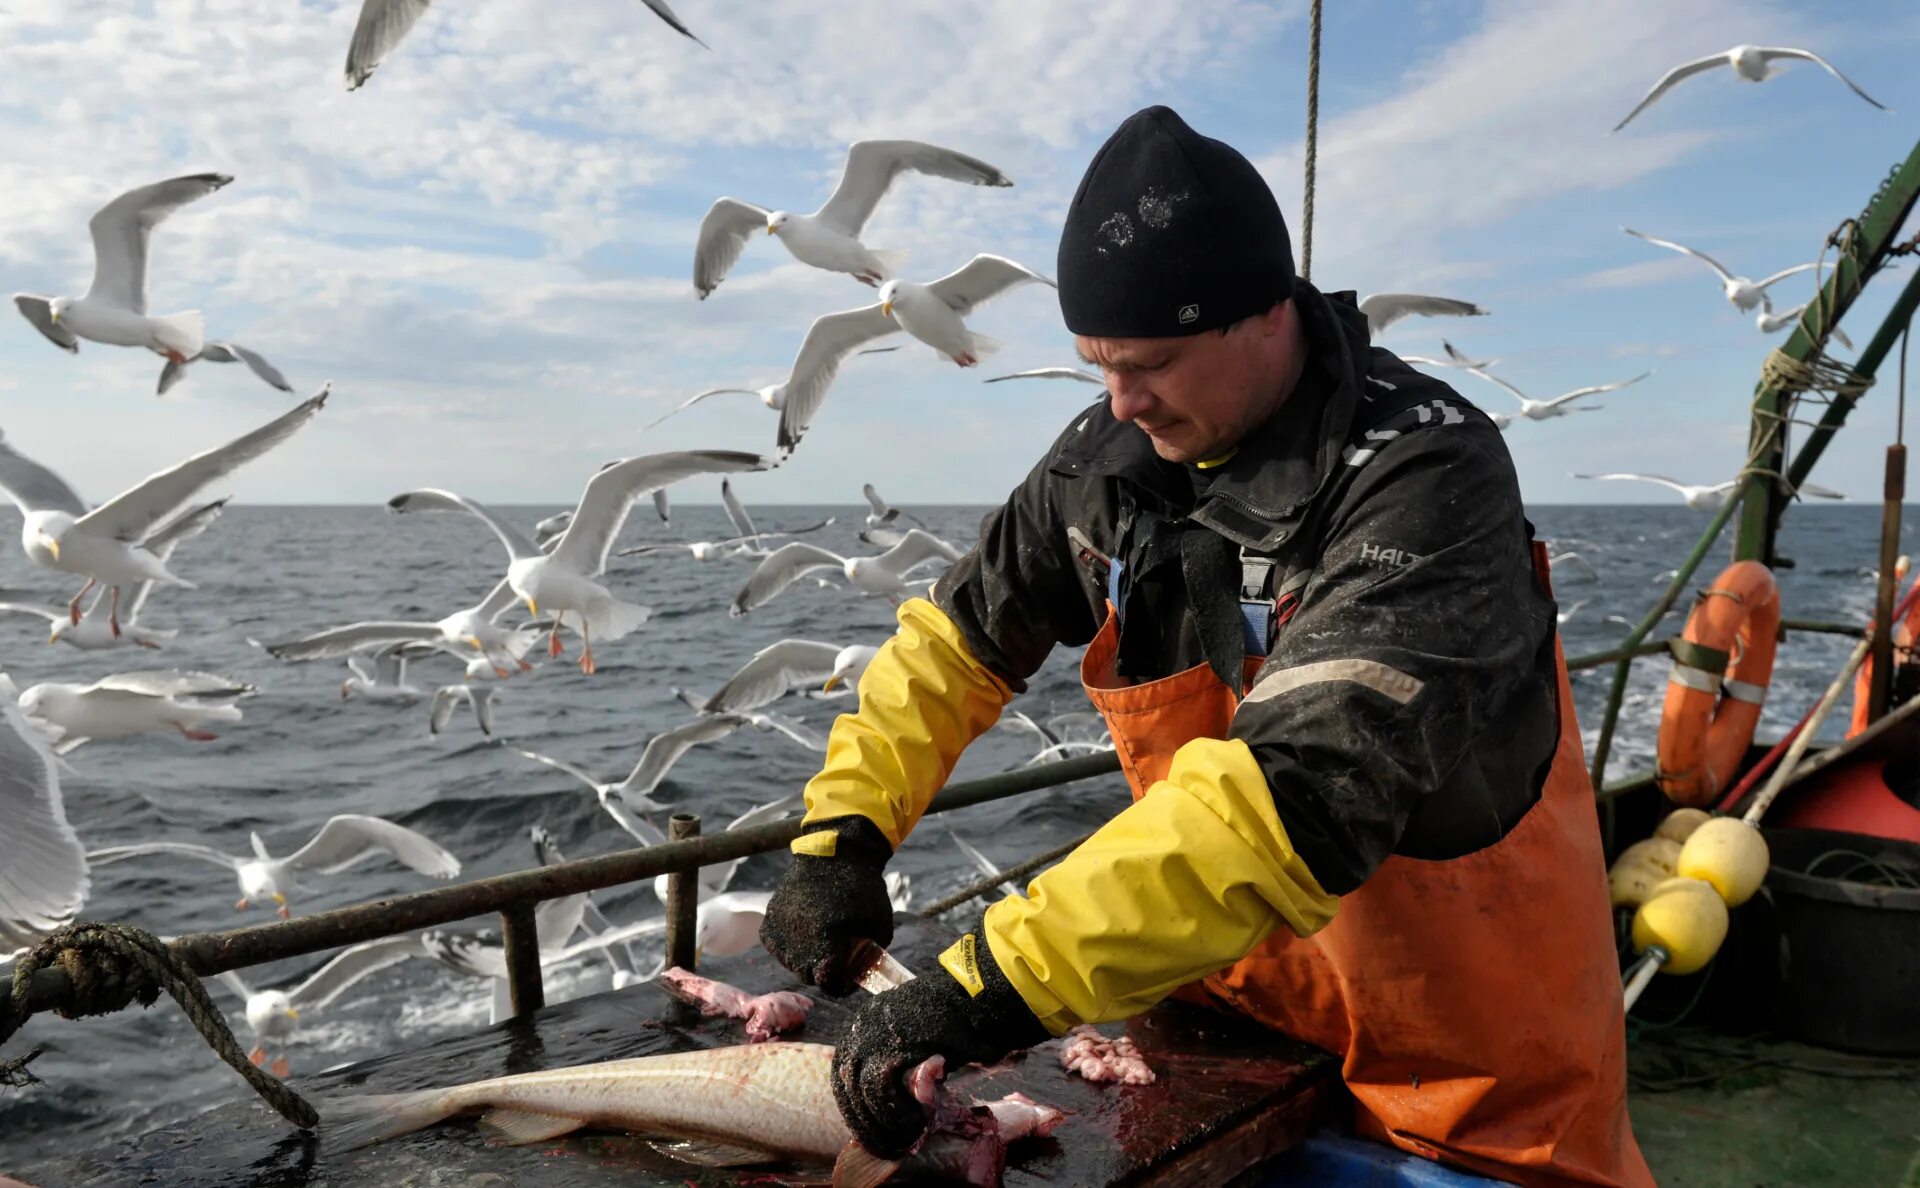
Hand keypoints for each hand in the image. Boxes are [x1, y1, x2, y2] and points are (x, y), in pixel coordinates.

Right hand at [759, 816, 896, 995]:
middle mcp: (798, 939)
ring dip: (806, 959)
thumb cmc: (863, 889)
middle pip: (808, 976)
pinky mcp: (770, 918)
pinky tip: (803, 932)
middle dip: (825, 971)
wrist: (836, 851)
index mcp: (827, 941)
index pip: (829, 984)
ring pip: (790, 963)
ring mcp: (781, 928)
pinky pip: (777, 947)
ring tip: (821, 939)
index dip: (842, 984)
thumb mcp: (879, 926)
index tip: (848, 975)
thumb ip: (870, 958)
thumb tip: (859, 978)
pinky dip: (789, 946)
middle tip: (837, 954)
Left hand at [832, 928, 1049, 1158]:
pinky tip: (918, 1121)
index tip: (873, 1136)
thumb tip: (889, 1110)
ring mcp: (874, 1033)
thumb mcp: (914, 1045)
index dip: (858, 1113)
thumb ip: (897, 1069)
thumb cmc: (954, 1024)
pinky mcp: (894, 1043)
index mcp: (862, 1026)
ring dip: (884, 1122)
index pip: (844, 1079)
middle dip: (867, 1124)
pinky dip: (897, 1112)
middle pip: (848, 1087)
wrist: (978, 1000)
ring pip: (863, 1092)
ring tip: (908, 1137)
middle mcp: (861, 1027)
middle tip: (889, 1148)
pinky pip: (881, 1088)